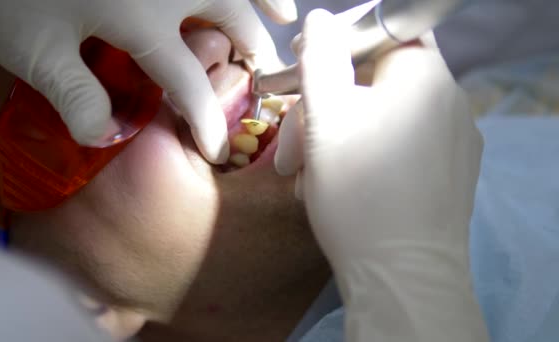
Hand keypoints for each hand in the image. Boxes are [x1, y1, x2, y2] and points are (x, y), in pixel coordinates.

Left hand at [0, 0, 295, 163]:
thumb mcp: (33, 54)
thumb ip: (77, 98)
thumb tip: (107, 136)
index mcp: (139, 18)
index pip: (190, 81)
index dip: (207, 120)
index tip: (216, 149)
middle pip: (229, 18)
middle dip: (251, 52)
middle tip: (261, 74)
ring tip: (285, 15)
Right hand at [275, 9, 488, 340]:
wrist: (402, 276)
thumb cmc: (358, 192)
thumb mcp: (325, 118)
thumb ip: (320, 58)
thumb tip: (319, 20)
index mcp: (424, 75)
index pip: (380, 32)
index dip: (337, 45)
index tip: (300, 70)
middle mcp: (450, 100)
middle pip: (375, 81)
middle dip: (324, 108)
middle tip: (291, 148)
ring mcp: (456, 140)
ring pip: (383, 118)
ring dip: (338, 137)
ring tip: (307, 177)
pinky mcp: (452, 173)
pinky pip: (403, 146)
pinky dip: (367, 155)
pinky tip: (341, 186)